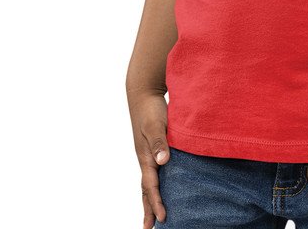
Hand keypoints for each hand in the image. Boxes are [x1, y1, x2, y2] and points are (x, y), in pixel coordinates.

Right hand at [127, 90, 170, 227]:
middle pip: (146, 189)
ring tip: (154, 214)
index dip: (157, 202)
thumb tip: (162, 162)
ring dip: (151, 198)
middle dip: (149, 208)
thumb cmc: (151, 108)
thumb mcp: (156, 124)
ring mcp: (148, 153)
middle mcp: (146, 158)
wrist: (144, 92)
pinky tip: (163, 185)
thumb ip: (160, 142)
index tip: (163, 219)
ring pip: (149, 181)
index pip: (151, 186)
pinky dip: (157, 183)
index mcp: (145, 156)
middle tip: (150, 228)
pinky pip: (154, 170)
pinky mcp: (153, 146)